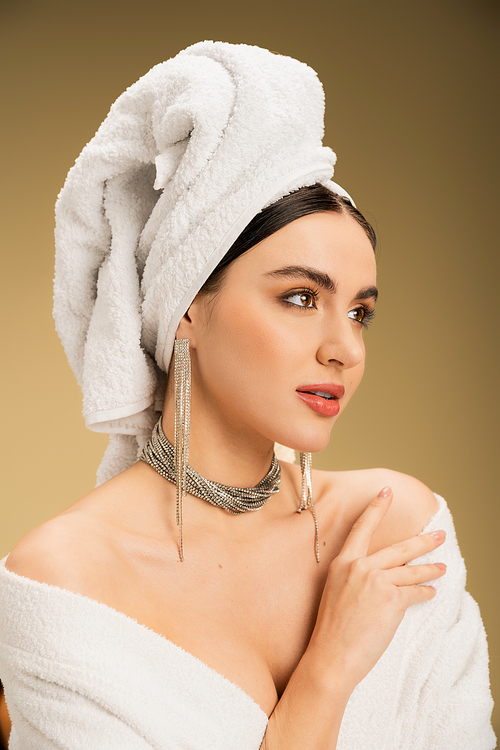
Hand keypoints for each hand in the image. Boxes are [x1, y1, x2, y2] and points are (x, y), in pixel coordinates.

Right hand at [308, 486, 445, 691]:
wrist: (331, 655)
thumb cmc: (332, 630)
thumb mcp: (336, 592)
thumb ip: (355, 577)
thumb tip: (379, 576)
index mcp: (342, 563)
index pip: (362, 528)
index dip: (376, 508)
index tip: (386, 492)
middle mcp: (360, 567)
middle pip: (398, 548)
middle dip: (422, 541)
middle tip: (438, 536)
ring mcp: (376, 582)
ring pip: (411, 571)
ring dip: (429, 570)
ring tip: (441, 568)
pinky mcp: (392, 599)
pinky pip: (415, 592)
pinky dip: (425, 592)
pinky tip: (431, 592)